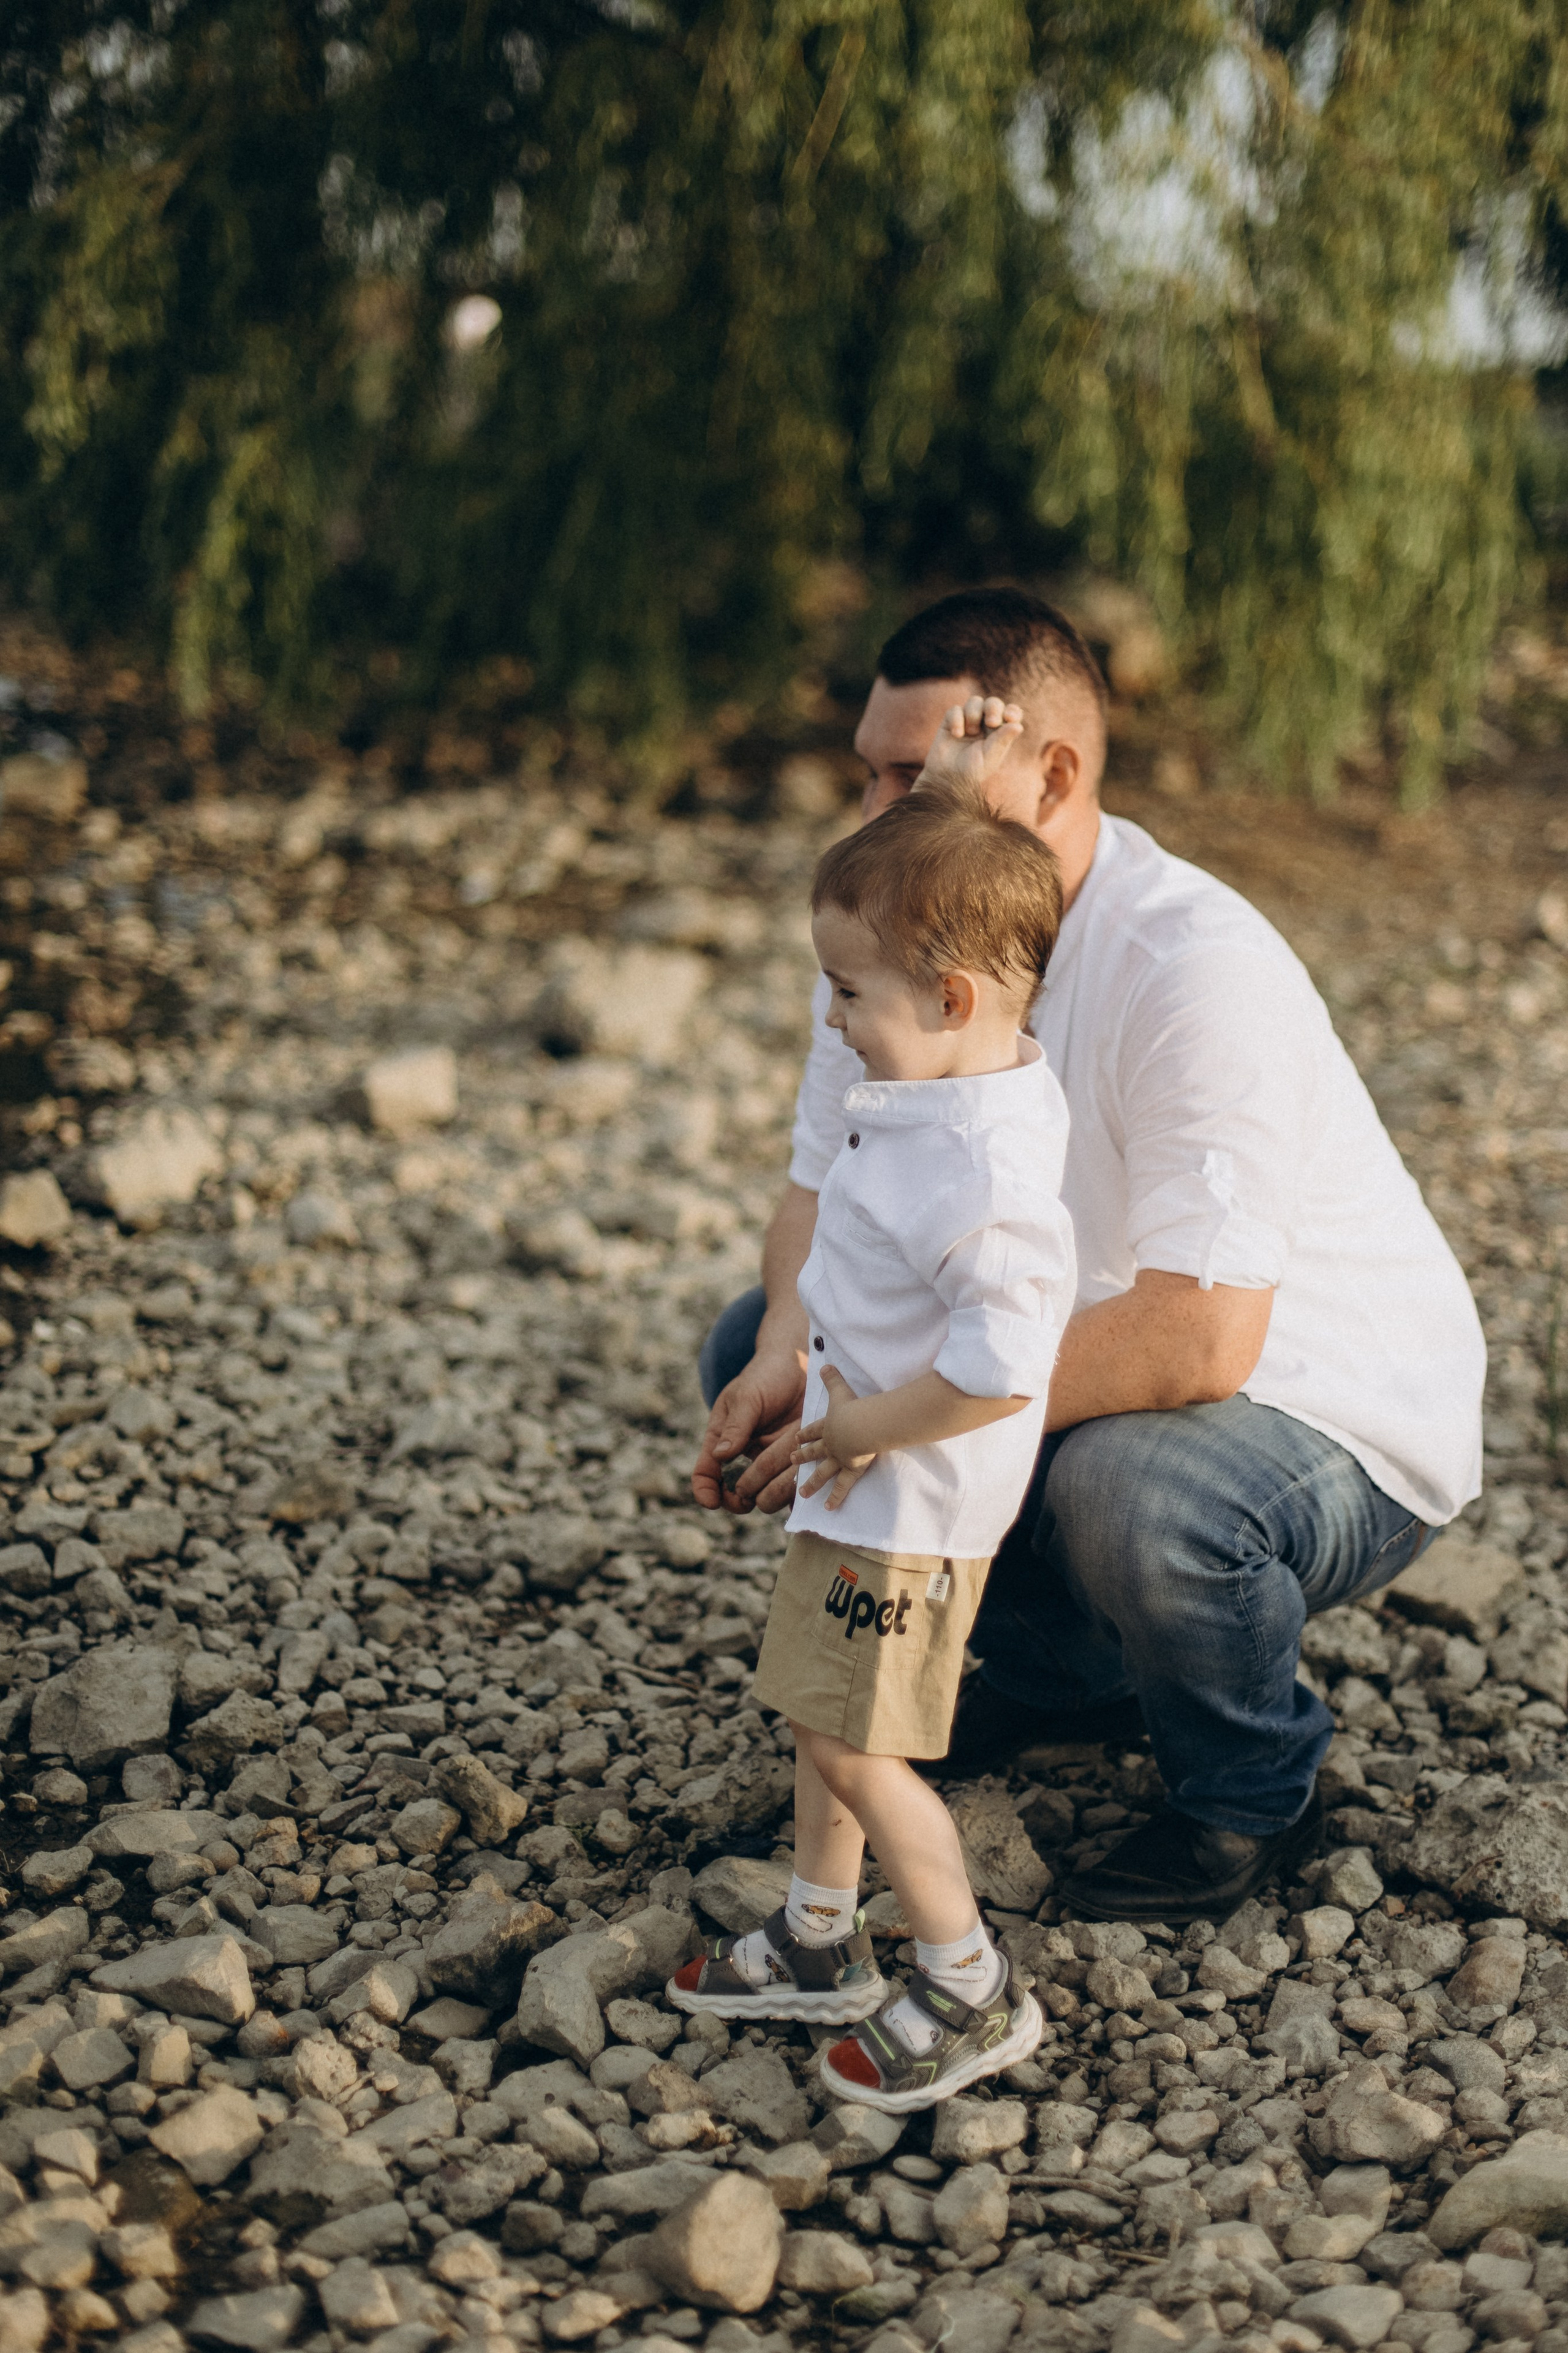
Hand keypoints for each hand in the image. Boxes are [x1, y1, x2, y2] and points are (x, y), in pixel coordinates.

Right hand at [691, 1348, 806, 1514]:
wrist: (801, 1366)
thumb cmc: (766, 1376)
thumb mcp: (747, 1397)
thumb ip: (736, 1426)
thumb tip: (721, 1456)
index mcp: (723, 1441)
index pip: (706, 1473)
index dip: (705, 1491)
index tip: (712, 1502)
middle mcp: (746, 1456)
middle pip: (737, 1493)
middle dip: (740, 1499)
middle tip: (746, 1498)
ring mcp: (772, 1460)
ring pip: (769, 1493)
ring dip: (773, 1492)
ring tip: (782, 1481)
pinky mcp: (797, 1460)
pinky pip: (796, 1485)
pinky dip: (797, 1490)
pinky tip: (803, 1483)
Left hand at [793, 1365, 878, 1510]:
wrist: (860, 1426)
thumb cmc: (852, 1407)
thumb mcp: (840, 1389)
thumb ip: (832, 1378)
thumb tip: (825, 1364)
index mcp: (827, 1425)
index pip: (812, 1430)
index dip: (805, 1434)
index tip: (795, 1439)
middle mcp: (830, 1444)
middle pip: (814, 1451)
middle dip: (803, 1456)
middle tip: (792, 1460)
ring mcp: (839, 1458)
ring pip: (822, 1472)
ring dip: (812, 1482)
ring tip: (801, 1493)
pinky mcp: (851, 1470)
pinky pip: (842, 1486)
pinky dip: (835, 1497)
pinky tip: (827, 1507)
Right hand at [916, 695, 1024, 796]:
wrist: (946, 778)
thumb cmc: (971, 771)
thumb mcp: (990, 757)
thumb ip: (1002, 740)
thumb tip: (1018, 726)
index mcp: (999, 732)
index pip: (1010, 714)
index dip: (1012, 711)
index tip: (1009, 718)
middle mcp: (984, 724)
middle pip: (993, 703)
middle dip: (993, 708)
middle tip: (992, 723)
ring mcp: (967, 721)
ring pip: (975, 701)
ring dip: (974, 713)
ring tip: (971, 731)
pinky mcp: (950, 721)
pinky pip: (955, 710)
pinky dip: (957, 719)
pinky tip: (957, 735)